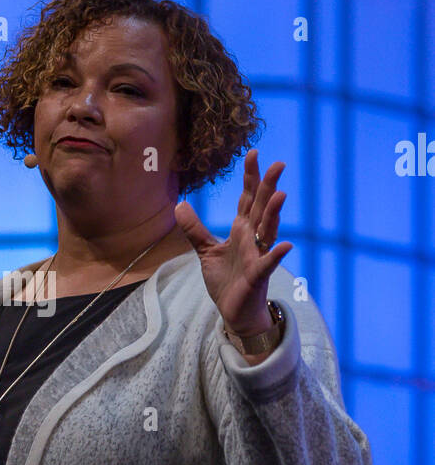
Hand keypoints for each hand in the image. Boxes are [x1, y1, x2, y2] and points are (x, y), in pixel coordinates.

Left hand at [174, 148, 292, 335]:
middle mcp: (253, 239)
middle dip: (268, 186)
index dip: (250, 177)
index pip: (247, 198)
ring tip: (280, 194)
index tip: (252, 153)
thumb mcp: (206, 251)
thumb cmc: (226, 280)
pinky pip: (268, 263)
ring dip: (274, 213)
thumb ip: (194, 228)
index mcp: (241, 230)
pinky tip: (285, 245)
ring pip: (268, 230)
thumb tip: (179, 204)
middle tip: (278, 164)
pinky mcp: (257, 276)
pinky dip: (276, 254)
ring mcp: (258, 256)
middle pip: (261, 207)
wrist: (234, 311)